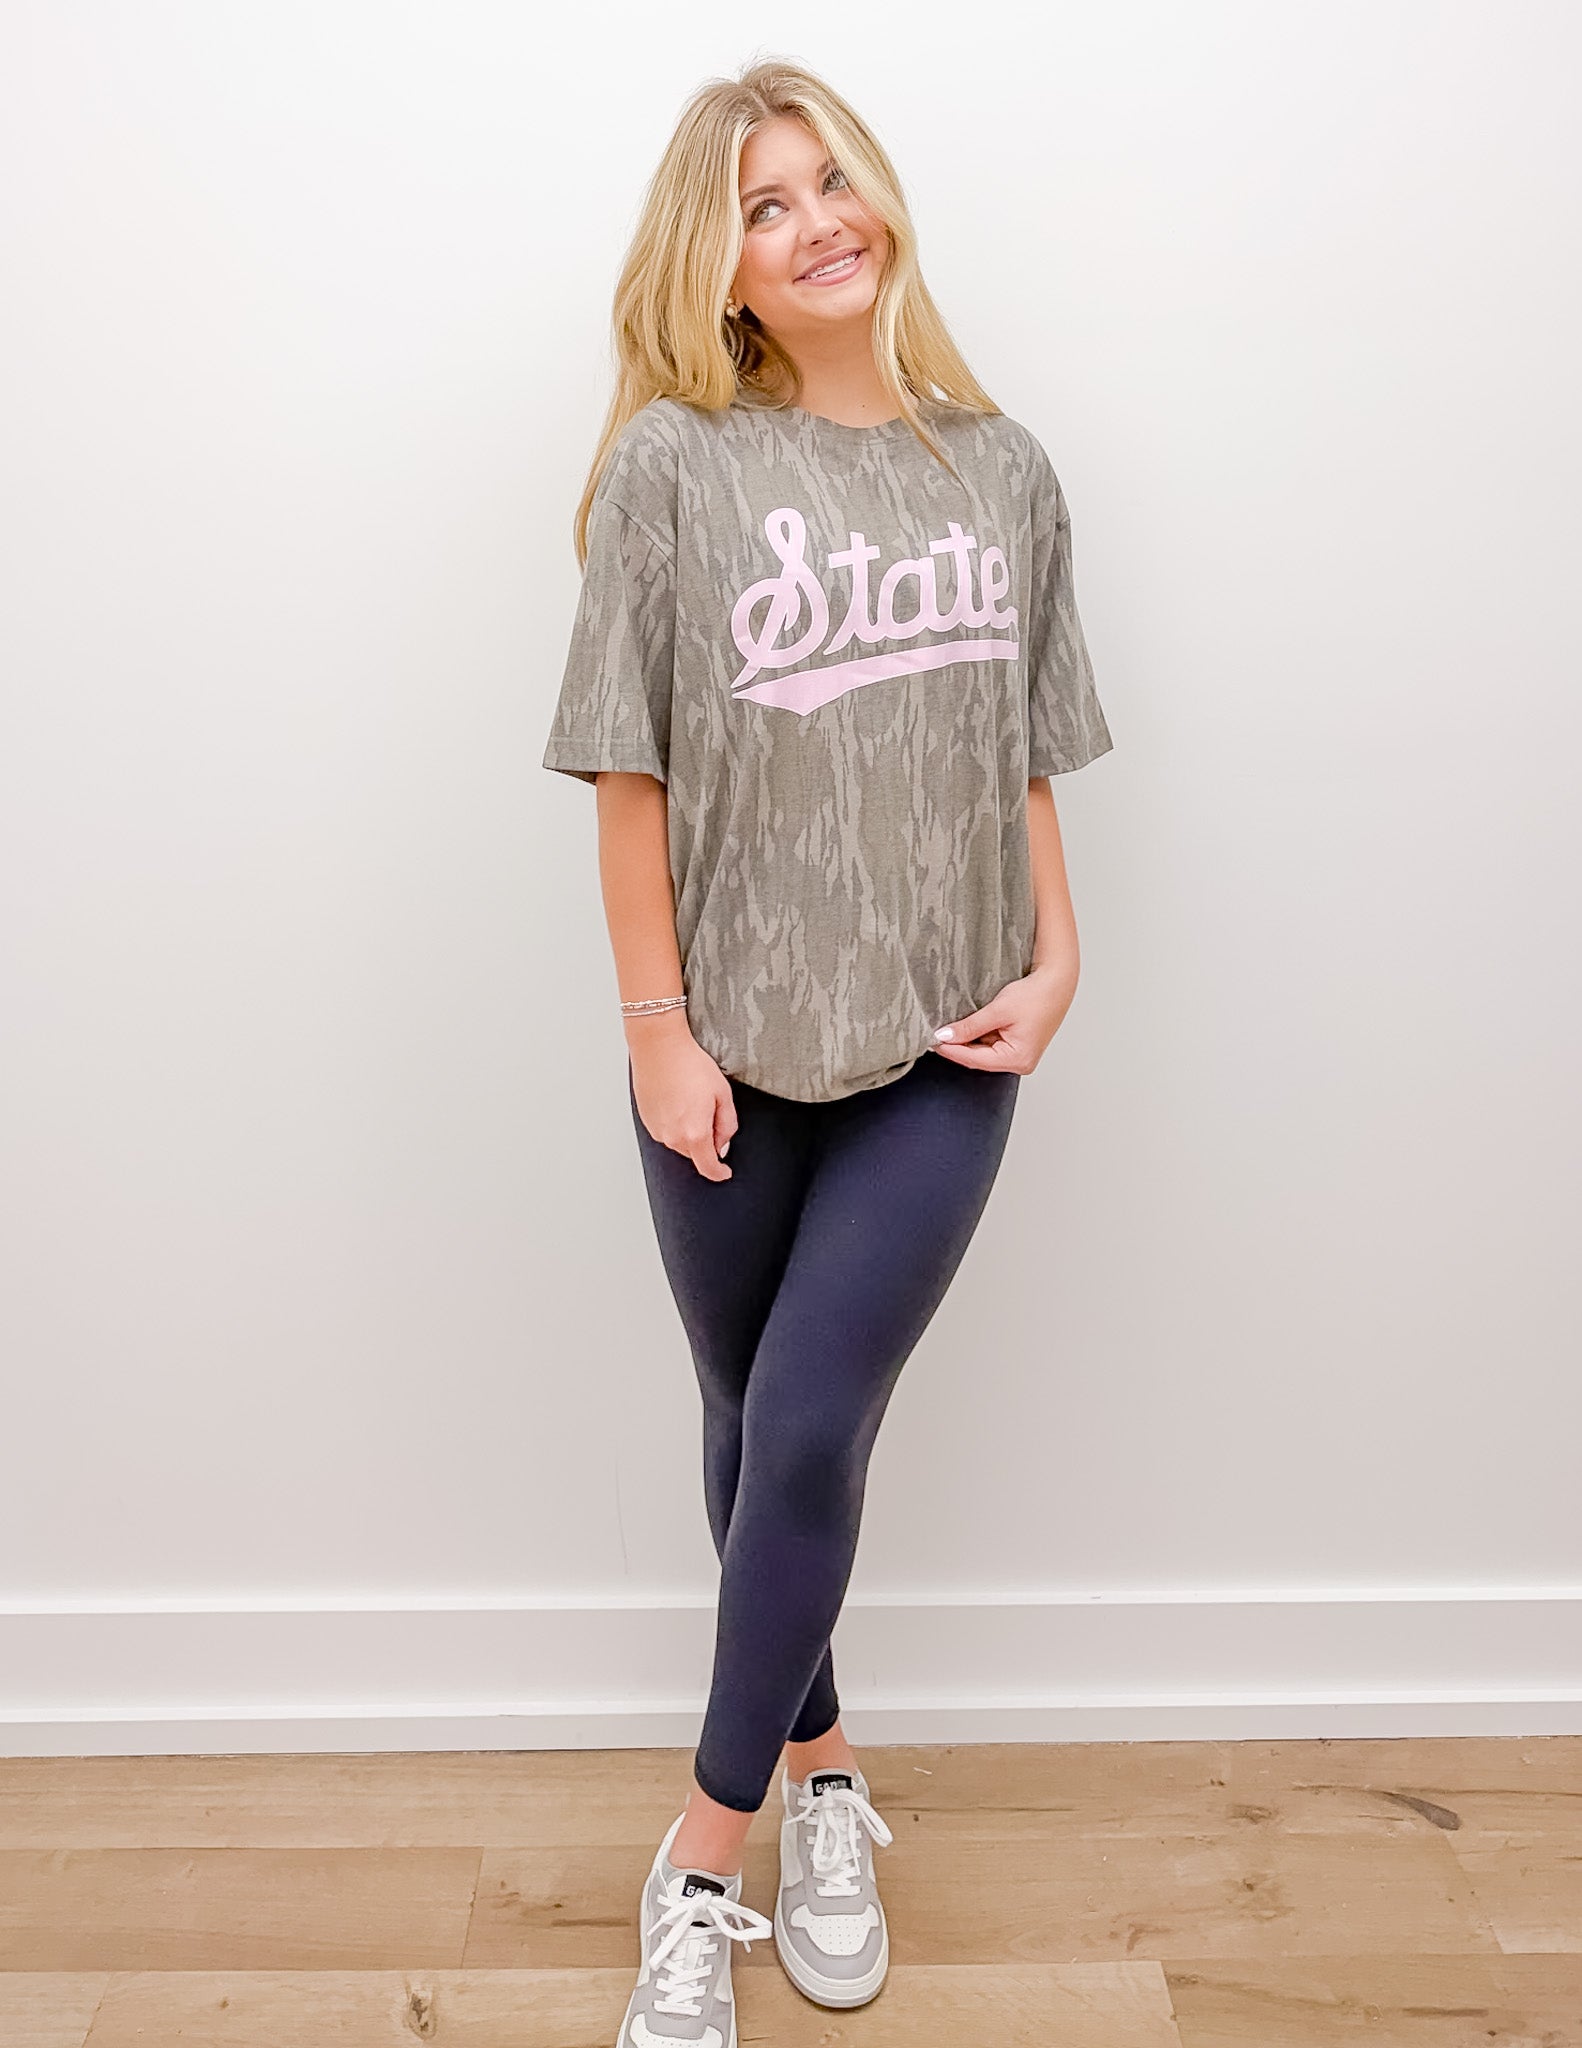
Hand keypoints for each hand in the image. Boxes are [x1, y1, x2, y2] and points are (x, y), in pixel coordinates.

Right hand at [628, 1017, 737, 1180]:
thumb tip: (723, 1143)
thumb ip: (727, 1125)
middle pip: (694, 1154)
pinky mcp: (646, 1120)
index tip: (725, 1172)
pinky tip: (679, 1099)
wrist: (659, 1047)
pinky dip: (675, 1122)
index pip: (708, 1167)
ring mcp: (657, 1129)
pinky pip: (666, 1131)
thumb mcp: (723, 1094)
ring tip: (693, 1099)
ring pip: (679, 1142)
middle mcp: (672, 1137)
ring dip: (689, 1131)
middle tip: (711, 1111)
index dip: (719, 1173)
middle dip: (707, 1142)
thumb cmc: (690, 1065)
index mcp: (695, 1133)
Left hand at [930, 960, 1077, 1074]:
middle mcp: (1020, 1063)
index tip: (932, 1041)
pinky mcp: (1017, 1045)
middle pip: (978, 1059)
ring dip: (967, 1040)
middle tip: (936, 1033)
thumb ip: (970, 1026)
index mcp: (1018, 1059)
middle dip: (958, 1046)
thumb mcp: (997, 1010)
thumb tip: (945, 1036)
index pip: (975, 1060)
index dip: (951, 1050)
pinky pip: (992, 1045)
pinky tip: (967, 1025)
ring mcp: (1019, 1055)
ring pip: (983, 1052)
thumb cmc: (1036, 995)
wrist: (1058, 981)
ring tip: (949, 1027)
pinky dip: (979, 1036)